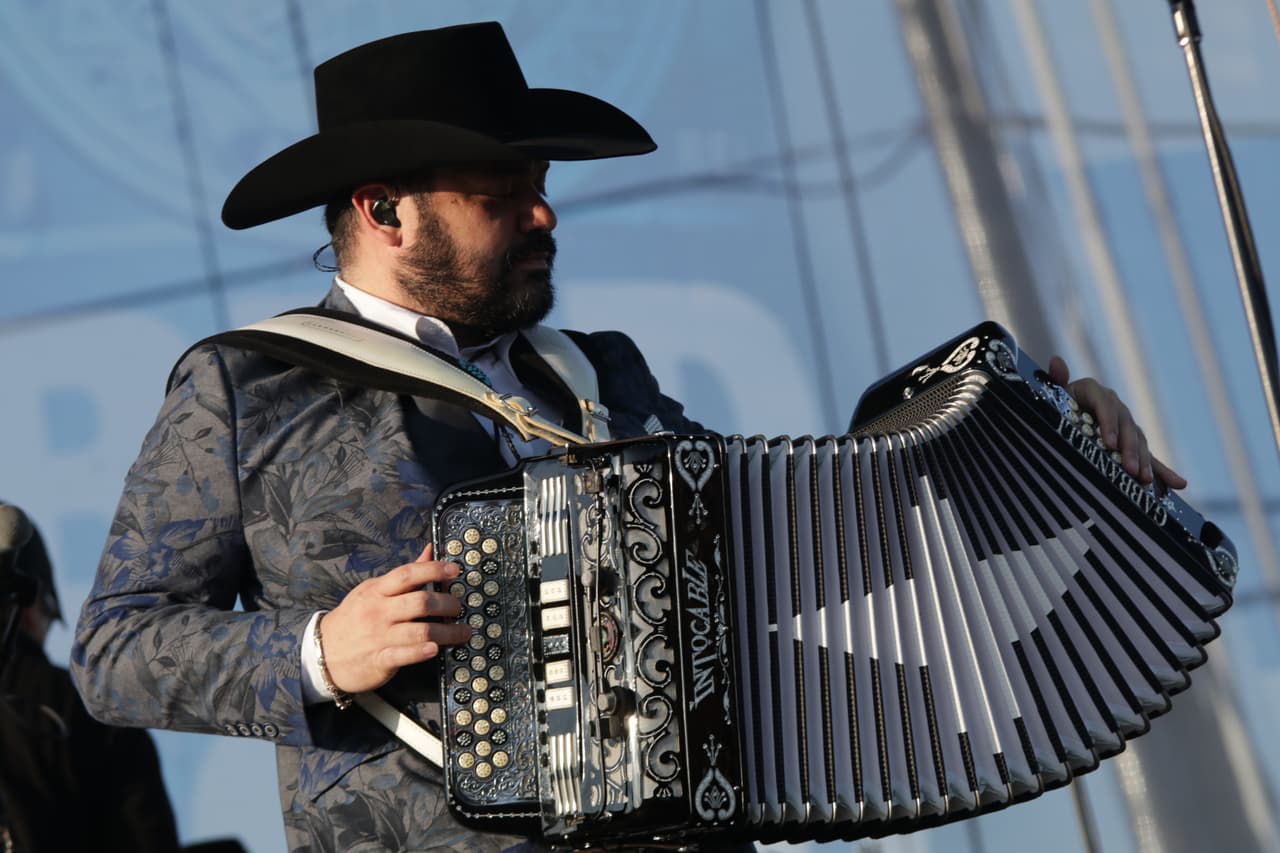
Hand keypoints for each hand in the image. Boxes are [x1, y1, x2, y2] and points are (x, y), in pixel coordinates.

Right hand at [319, 544, 470, 693]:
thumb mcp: (373, 591)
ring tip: (463, 632)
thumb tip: (430, 550)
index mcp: (378, 591)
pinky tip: (435, 649)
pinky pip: (403, 654)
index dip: (433, 570)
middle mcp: (379, 611)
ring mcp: (379, 636)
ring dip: (447, 632)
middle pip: (420, 602)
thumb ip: (403, 575)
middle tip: (459, 607)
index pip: (407, 574)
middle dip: (447, 604)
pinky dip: (421, 652)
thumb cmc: (354, 618)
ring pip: (420, 631)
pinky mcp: (379, 660)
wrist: (323, 652)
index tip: (455, 570)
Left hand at [1048, 356, 1186, 489]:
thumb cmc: (1055, 403)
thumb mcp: (1054, 392)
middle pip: (1126, 427)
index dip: (1109, 424)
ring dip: (1145, 461)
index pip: (1105, 406)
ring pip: (1139, 442)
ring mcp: (1126, 425)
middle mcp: (1115, 406)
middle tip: (1130, 470)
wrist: (1061, 412)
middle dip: (1129, 449)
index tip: (1108, 444)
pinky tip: (1180, 484)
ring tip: (1144, 480)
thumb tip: (1056, 360)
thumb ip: (1056, 380)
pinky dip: (1164, 471)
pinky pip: (1149, 457)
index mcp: (1095, 392)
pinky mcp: (1132, 443)